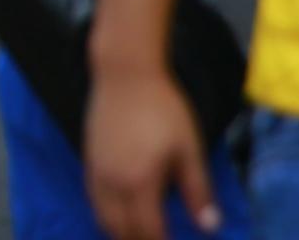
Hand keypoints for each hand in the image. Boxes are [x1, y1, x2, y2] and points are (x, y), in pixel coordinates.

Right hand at [84, 65, 219, 238]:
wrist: (125, 74)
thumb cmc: (163, 108)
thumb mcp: (189, 149)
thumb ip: (198, 191)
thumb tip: (209, 227)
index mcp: (140, 182)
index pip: (149, 231)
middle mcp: (113, 183)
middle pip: (121, 231)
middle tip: (159, 238)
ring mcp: (97, 172)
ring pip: (103, 218)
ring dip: (121, 232)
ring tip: (141, 233)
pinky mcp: (89, 159)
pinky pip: (94, 200)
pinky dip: (107, 215)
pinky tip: (121, 212)